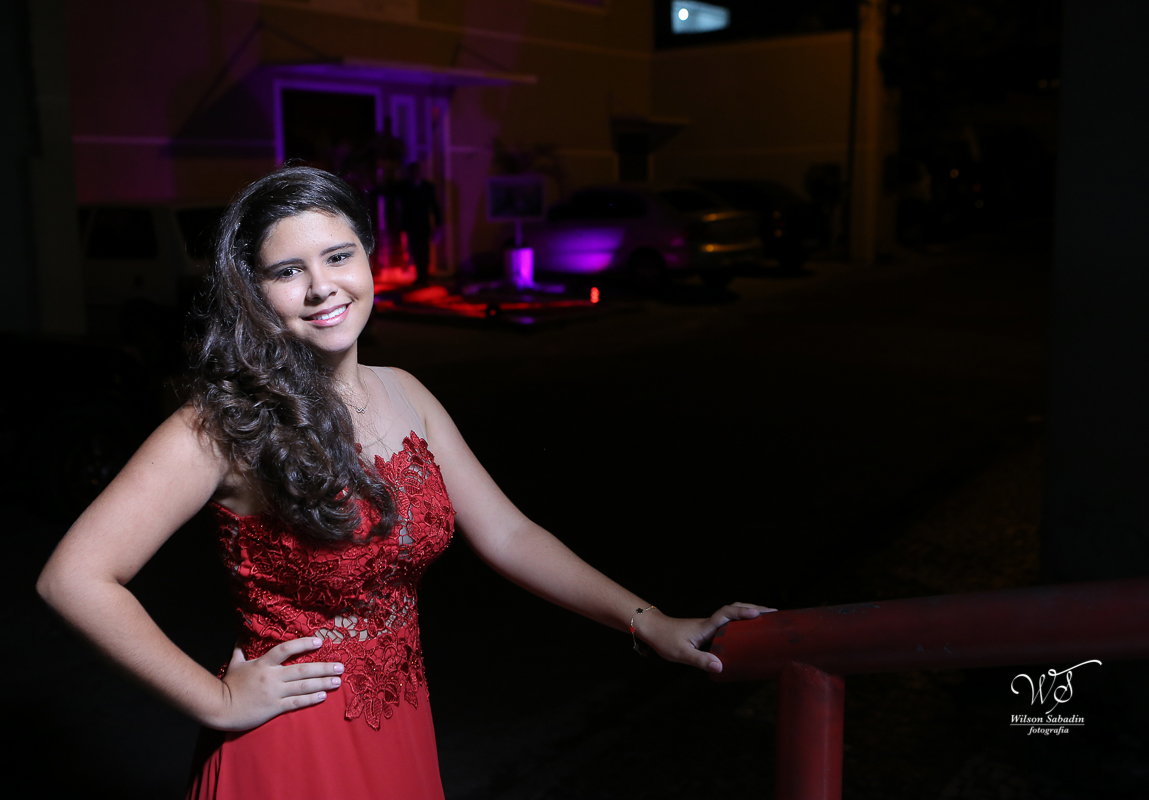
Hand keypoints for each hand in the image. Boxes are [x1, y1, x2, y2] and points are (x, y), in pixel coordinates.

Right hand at [210, 637, 343, 730]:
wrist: (220, 707)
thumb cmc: (227, 685)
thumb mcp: (234, 664)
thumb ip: (240, 651)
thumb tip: (240, 638)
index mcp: (263, 664)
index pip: (286, 649)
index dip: (304, 644)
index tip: (320, 641)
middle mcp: (272, 677)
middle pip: (302, 669)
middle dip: (323, 667)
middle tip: (340, 666)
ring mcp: (274, 693)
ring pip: (303, 686)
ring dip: (322, 683)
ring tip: (337, 681)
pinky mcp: (274, 708)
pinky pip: (296, 703)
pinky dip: (310, 699)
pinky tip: (322, 696)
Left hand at [637, 603, 774, 673]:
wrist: (653, 629)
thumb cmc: (666, 640)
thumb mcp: (682, 654)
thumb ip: (700, 660)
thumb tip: (720, 667)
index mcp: (707, 625)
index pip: (728, 614)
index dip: (743, 612)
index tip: (759, 613)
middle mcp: (710, 622)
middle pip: (735, 609)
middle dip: (755, 608)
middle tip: (775, 613)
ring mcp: (709, 624)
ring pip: (733, 613)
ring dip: (750, 612)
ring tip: (768, 618)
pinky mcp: (708, 629)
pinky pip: (729, 621)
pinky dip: (742, 620)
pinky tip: (748, 629)